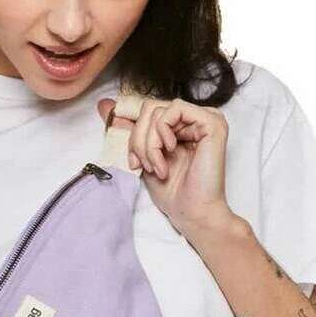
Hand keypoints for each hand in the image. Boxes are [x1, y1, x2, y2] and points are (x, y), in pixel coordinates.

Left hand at [97, 95, 234, 236]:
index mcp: (181, 125)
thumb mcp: (142, 156)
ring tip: (157, 166)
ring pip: (158, 111)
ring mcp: (206, 118)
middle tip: (144, 166)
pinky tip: (170, 151)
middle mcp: (194, 118)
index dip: (133, 134)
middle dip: (139, 140)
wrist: (192, 212)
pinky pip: (175, 109)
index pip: (147, 112)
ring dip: (150, 142)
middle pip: (150, 109)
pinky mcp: (212, 122)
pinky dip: (162, 132)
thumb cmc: (172, 191)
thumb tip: (103, 104)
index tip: (133, 161)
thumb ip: (127, 129)